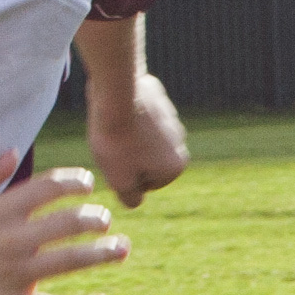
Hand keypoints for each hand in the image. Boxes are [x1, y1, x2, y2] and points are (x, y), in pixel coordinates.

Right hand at [0, 157, 129, 294]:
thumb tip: (11, 149)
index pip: (49, 187)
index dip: (75, 182)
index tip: (87, 184)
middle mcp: (11, 238)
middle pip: (69, 222)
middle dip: (95, 219)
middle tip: (105, 221)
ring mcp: (12, 273)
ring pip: (70, 260)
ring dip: (102, 254)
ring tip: (121, 250)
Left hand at [86, 76, 191, 204]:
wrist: (116, 94)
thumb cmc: (117, 141)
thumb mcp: (119, 180)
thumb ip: (130, 198)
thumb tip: (135, 201)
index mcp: (176, 167)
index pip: (146, 185)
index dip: (125, 177)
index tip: (116, 162)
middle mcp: (181, 145)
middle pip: (147, 162)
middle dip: (129, 157)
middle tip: (112, 146)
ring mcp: (173, 120)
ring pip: (144, 139)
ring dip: (128, 137)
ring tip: (112, 129)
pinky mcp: (160, 102)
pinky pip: (141, 118)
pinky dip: (129, 118)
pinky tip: (117, 112)